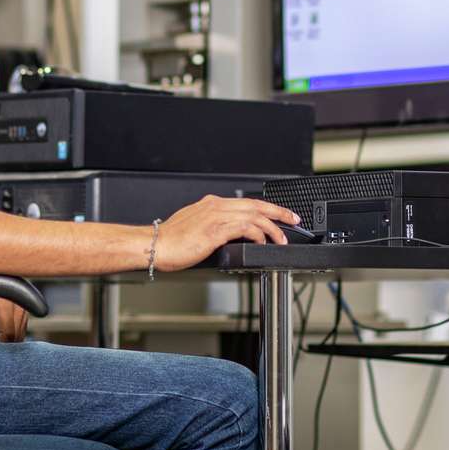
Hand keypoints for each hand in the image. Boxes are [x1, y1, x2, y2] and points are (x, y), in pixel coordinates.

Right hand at [152, 195, 301, 271]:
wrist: (154, 247)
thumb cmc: (170, 242)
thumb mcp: (194, 227)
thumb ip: (213, 225)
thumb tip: (229, 235)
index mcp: (211, 204)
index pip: (247, 202)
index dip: (267, 208)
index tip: (280, 214)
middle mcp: (215, 206)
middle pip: (256, 205)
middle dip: (279, 212)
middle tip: (294, 219)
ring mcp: (216, 217)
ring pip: (255, 216)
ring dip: (272, 227)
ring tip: (282, 238)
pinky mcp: (215, 231)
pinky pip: (245, 228)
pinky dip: (259, 234)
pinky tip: (263, 243)